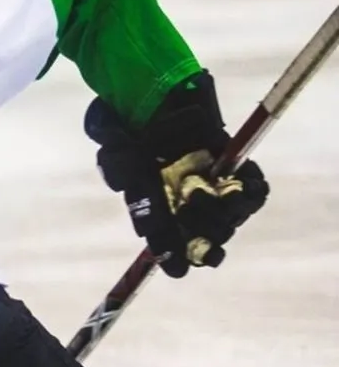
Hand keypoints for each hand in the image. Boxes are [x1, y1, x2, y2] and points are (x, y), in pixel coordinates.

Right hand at [85, 76, 268, 277]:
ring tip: (219, 197)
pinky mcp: (238, 173)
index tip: (179, 270)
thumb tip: (123, 184)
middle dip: (203, 241)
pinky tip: (242, 187)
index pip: (162, 236)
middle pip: (199, 237)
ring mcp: (213, 191)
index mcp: (155, 205)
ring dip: (225, 217)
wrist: (164, 97)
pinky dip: (250, 195)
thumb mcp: (113, 140)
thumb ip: (115, 163)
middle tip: (201, 232)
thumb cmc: (135, 124)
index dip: (170, 253)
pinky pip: (253, 194)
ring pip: (228, 220)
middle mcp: (184, 204)